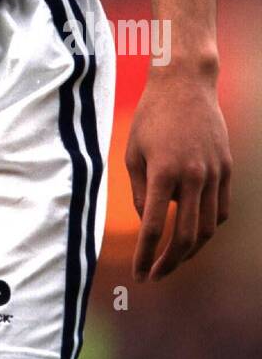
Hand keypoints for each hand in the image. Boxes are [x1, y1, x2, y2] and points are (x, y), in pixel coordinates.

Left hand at [125, 68, 231, 281]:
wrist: (185, 83)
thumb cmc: (151, 116)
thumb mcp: (132, 152)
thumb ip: (139, 193)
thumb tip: (148, 224)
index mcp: (163, 172)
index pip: (154, 227)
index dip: (146, 256)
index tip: (139, 275)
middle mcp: (192, 176)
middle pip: (186, 236)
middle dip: (169, 262)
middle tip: (155, 275)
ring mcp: (214, 173)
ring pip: (208, 227)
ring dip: (191, 250)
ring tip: (174, 259)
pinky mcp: (226, 168)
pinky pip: (220, 209)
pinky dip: (208, 226)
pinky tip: (195, 233)